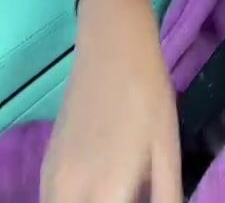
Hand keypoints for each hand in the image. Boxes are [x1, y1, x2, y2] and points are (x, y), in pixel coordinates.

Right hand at [40, 0, 181, 202]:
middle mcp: (70, 193)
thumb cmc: (148, 94)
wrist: (112, 46)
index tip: (143, 199)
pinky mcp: (46, 167)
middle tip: (133, 194)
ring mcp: (52, 180)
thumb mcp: (168, 149)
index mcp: (106, 192)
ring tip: (121, 191)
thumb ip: (167, 196)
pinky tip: (101, 189)